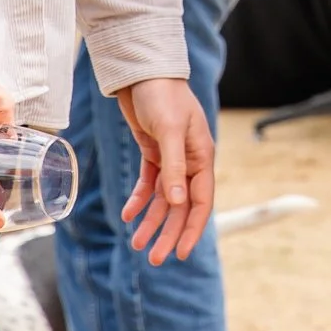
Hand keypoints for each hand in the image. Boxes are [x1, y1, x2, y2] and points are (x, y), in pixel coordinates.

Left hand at [117, 75, 214, 264]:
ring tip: (136, 243)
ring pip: (163, 199)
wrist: (143, 72)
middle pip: (181, 207)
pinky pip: (149, 184)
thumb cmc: (163, 96)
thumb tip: (178, 202)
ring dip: (151, 222)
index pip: (201, 202)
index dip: (192, 229)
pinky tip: (128, 214)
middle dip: (168, 233)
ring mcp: (171, 158)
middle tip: (154, 259)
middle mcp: (189, 161)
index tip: (183, 254)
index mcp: (201, 157)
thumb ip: (174, 167)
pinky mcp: (153, 152)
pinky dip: (140, 200)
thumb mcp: (170, 130)